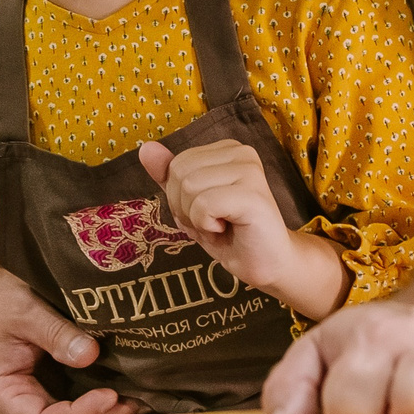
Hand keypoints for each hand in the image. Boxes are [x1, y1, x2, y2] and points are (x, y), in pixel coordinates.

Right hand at [0, 260, 138, 413]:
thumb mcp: (26, 310)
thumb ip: (56, 333)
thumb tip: (90, 355)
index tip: (109, 396)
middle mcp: (15, 402)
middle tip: (133, 406)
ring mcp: (33, 396)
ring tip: (137, 404)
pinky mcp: (48, 384)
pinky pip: (74, 400)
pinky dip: (98, 400)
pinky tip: (125, 396)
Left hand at [139, 139, 346, 318]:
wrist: (267, 264)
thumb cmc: (231, 234)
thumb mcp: (191, 203)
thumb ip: (170, 175)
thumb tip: (146, 149)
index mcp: (228, 149)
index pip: (177, 164)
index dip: (179, 197)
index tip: (206, 213)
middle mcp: (242, 152)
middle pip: (180, 174)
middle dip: (185, 207)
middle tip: (213, 222)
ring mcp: (250, 171)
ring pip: (189, 188)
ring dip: (197, 219)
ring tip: (222, 225)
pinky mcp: (253, 195)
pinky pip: (204, 205)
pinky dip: (207, 225)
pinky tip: (230, 229)